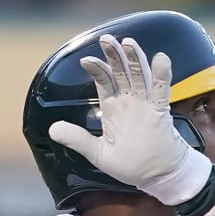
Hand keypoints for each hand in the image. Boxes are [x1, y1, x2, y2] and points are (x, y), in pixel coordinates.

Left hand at [47, 34, 211, 206]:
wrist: (157, 176)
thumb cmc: (131, 164)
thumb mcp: (98, 153)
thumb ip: (77, 139)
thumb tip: (52, 129)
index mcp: (114, 108)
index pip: (104, 82)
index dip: (96, 69)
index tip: (86, 59)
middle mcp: (129, 102)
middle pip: (121, 72)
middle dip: (114, 55)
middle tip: (106, 38)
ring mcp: (145, 104)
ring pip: (140, 76)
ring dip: (134, 59)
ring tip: (128, 42)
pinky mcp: (160, 111)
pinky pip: (161, 90)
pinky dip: (162, 74)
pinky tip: (160, 58)